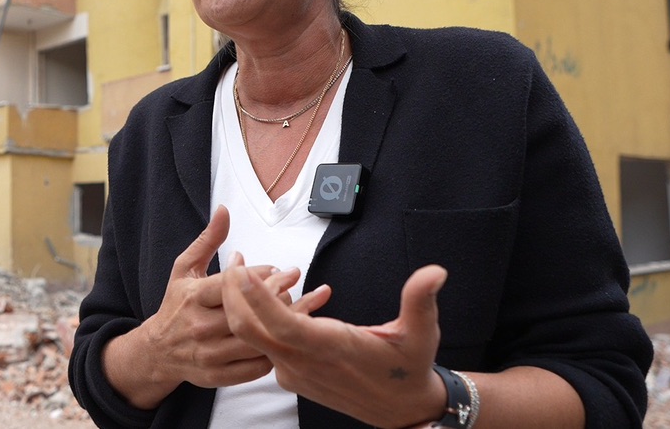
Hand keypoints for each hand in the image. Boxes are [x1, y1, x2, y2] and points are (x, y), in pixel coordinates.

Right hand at [103, 206, 299, 408]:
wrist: (157, 350)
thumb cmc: (176, 304)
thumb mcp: (185, 268)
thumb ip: (208, 240)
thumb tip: (225, 211)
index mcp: (193, 297)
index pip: (232, 284)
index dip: (260, 275)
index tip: (281, 270)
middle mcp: (199, 326)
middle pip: (247, 312)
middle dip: (277, 298)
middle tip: (296, 287)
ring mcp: (207, 354)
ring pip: (253, 341)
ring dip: (279, 326)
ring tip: (298, 311)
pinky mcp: (215, 376)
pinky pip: (253, 368)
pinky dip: (272, 354)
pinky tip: (282, 339)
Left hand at [221, 253, 448, 427]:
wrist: (401, 409)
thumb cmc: (409, 368)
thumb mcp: (422, 333)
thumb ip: (421, 300)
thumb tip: (436, 272)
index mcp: (329, 348)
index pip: (281, 323)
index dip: (258, 298)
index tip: (244, 271)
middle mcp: (304, 362)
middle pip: (249, 330)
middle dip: (233, 295)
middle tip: (235, 260)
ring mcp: (293, 370)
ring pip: (254, 336)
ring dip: (246, 304)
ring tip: (252, 271)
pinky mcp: (291, 374)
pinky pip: (266, 344)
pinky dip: (262, 318)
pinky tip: (277, 295)